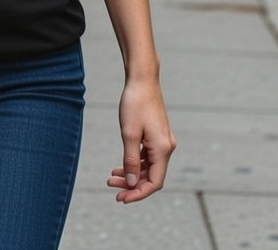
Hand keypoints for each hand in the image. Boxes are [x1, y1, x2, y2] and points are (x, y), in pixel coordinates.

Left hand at [105, 76, 175, 203]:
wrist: (142, 79)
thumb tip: (132, 183)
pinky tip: (121, 164)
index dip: (138, 193)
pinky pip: (148, 156)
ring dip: (132, 174)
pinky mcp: (157, 135)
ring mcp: (163, 141)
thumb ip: (131, 160)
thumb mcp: (129, 134)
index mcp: (163, 149)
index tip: (121, 198)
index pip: (154, 182)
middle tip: (111, 187)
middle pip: (151, 176)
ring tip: (112, 177)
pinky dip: (135, 162)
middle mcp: (166, 147)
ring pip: (149, 167)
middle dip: (132, 184)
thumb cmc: (135, 104)